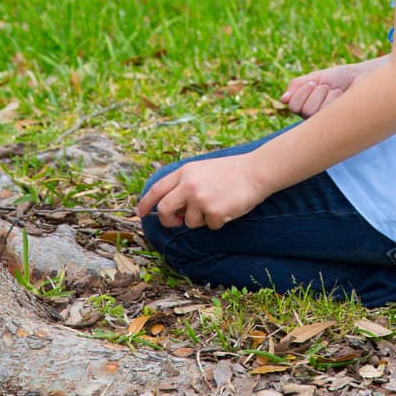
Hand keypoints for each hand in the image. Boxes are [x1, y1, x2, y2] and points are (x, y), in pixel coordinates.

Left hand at [134, 153, 268, 230]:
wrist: (256, 171)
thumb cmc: (231, 171)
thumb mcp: (202, 169)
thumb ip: (185, 183)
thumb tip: (173, 208)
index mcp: (185, 172)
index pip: (157, 190)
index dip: (145, 203)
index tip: (139, 213)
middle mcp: (189, 185)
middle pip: (164, 209)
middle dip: (168, 220)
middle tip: (176, 222)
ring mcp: (200, 199)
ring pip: (189, 222)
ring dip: (201, 220)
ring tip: (216, 204)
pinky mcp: (213, 212)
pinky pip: (209, 226)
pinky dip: (217, 222)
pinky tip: (227, 208)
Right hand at [279, 62, 367, 117]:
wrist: (363, 78)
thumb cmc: (340, 78)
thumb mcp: (316, 77)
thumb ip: (298, 86)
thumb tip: (283, 99)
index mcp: (305, 108)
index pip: (292, 105)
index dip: (302, 91)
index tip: (314, 82)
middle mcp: (313, 120)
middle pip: (303, 110)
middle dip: (316, 92)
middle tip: (327, 87)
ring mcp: (325, 125)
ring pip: (314, 112)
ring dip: (326, 95)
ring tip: (337, 91)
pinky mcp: (338, 126)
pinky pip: (327, 114)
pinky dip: (334, 99)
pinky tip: (343, 97)